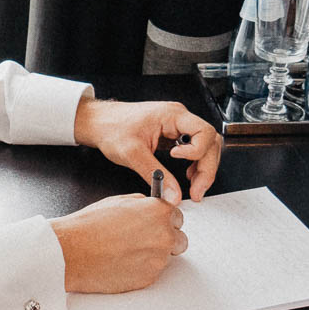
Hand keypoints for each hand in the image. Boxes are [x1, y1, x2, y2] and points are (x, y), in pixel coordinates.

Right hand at [49, 195, 186, 293]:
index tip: (158, 224)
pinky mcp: (149, 278)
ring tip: (127, 251)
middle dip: (166, 240)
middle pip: (179, 240)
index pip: (178, 217)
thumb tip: (151, 207)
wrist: (72, 253)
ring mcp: (158, 259)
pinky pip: (152, 272)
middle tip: (144, 240)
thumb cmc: (89, 226)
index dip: (165, 221)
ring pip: (166, 258)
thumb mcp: (118, 202)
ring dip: (153, 255)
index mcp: (159, 212)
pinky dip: (141, 269)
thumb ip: (142, 205)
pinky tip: (122, 262)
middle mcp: (164, 235)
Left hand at [72, 95, 221, 202]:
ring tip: (194, 187)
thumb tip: (174, 194)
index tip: (177, 160)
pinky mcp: (173, 135)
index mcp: (173, 115)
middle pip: (210, 142)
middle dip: (206, 168)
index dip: (197, 151)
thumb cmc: (112, 127)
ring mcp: (178, 126)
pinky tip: (188, 176)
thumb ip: (155, 175)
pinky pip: (194, 149)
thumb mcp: (132, 154)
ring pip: (205, 147)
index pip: (205, 132)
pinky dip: (195, 164)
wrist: (99, 123)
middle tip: (197, 191)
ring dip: (203, 168)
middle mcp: (179, 118)